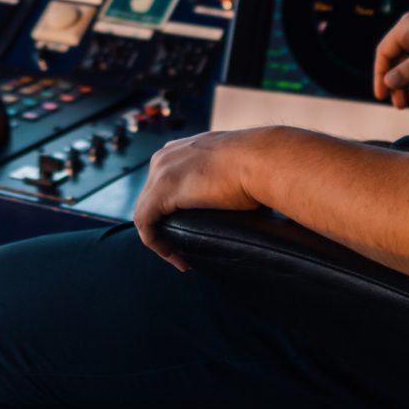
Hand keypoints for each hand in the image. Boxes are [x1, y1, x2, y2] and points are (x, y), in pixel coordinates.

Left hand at [132, 129, 272, 270]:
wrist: (263, 160)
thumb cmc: (259, 165)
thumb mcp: (232, 167)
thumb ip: (221, 176)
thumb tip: (230, 196)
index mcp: (181, 149)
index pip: (164, 183)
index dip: (172, 210)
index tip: (191, 230)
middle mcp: (165, 156)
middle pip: (152, 199)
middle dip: (164, 226)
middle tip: (184, 249)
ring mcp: (161, 171)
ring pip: (146, 212)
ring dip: (161, 239)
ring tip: (182, 259)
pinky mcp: (161, 190)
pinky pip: (146, 223)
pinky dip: (157, 245)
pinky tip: (177, 259)